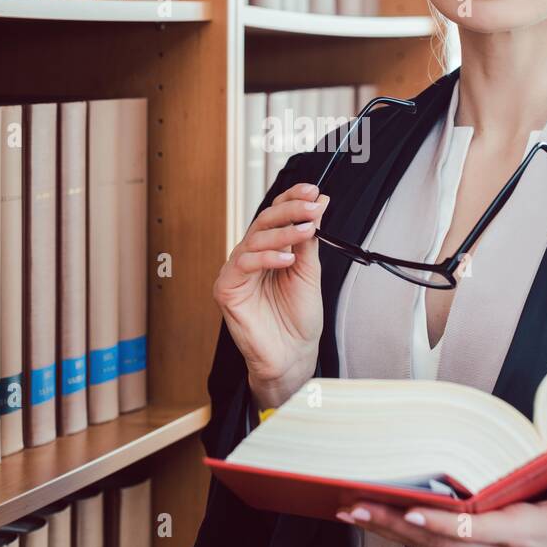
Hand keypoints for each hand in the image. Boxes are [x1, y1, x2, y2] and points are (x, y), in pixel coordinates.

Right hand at [213, 181, 330, 408]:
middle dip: (290, 210)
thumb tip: (319, 203)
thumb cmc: (298, 319)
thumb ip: (309, 239)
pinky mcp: (227, 289)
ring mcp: (237, 272)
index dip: (292, 199)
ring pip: (254, 238)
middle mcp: (251, 257)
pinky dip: (266, 257)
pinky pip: (243, 264)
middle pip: (264, 221)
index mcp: (269, 250)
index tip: (313, 190)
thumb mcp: (309, 272)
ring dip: (283, 231)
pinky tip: (287, 259)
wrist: (293, 355)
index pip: (276, 214)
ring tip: (306, 231)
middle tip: (313, 206)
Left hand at [335, 451, 546, 546]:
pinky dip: (399, 530)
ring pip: (427, 546)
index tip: (412, 509)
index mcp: (523, 533)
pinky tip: (372, 512)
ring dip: (388, 526)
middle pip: (438, 540)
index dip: (442, 522)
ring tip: (350, 505)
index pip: (474, 530)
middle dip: (396, 522)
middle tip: (356, 501)